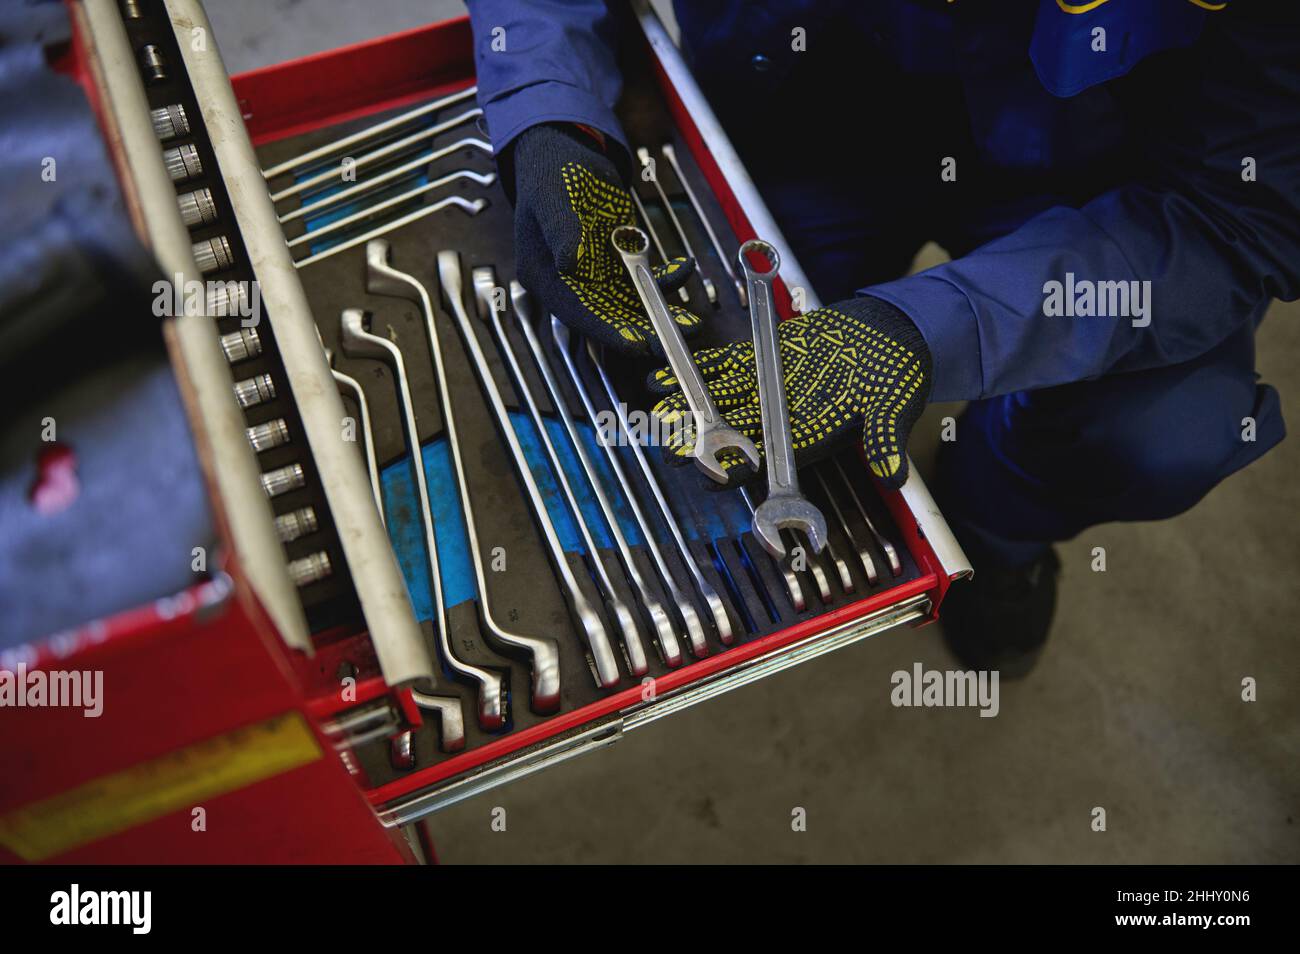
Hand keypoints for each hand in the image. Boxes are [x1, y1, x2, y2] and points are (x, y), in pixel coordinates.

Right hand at [511, 124, 703, 353]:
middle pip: (607, 318)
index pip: (578, 314)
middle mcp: (570, 284)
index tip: (637, 344)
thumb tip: (568, 265)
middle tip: (674, 340)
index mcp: (545, 276)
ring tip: (690, 321)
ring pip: (630, 306)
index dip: (609, 332)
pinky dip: (665, 280)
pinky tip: (684, 268)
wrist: (567, 152)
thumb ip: (561, 231)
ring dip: (659, 313)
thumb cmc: (553, 172)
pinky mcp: (615, 264)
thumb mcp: (553, 197)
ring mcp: (595, 276)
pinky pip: (643, 280)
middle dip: (642, 332)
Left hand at [648, 297, 931, 487]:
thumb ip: (887, 440)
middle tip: (667, 447)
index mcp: (810, 436)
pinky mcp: (765, 357)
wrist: (892, 334)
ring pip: (722, 402)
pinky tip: (668, 371)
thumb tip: (893, 476)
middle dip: (700, 443)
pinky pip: (725, 366)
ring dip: (690, 407)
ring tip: (657, 411)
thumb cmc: (896, 374)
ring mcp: (770, 388)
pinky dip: (699, 369)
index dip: (739, 469)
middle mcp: (783, 418)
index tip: (711, 474)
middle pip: (734, 435)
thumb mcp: (896, 406)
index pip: (768, 460)